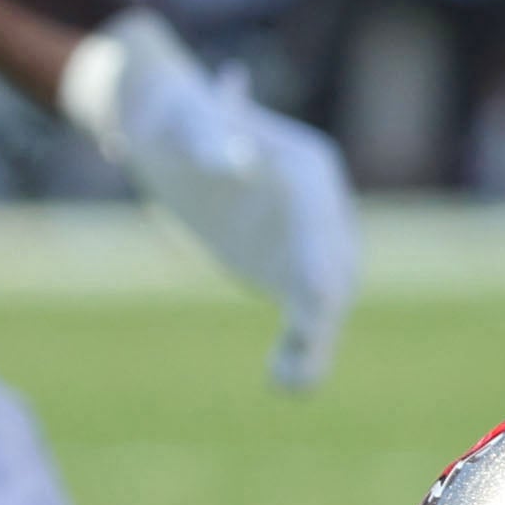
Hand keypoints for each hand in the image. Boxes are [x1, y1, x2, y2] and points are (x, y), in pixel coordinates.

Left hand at [59, 12, 357, 391]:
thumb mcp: (184, 125)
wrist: (168, 134)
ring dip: (315, 341)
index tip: (315, 293)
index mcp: (306, 165)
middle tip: (304, 346)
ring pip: (327, 298)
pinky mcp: (291, 273)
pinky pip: (306, 317)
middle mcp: (320, 207)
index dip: (320, 252)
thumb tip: (231, 163)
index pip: (321, 215)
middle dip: (324, 306)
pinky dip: (300, 350)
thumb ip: (207, 139)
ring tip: (291, 382)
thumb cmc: (176, 120)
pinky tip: (282, 383)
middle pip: (337, 262)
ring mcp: (309, 243)